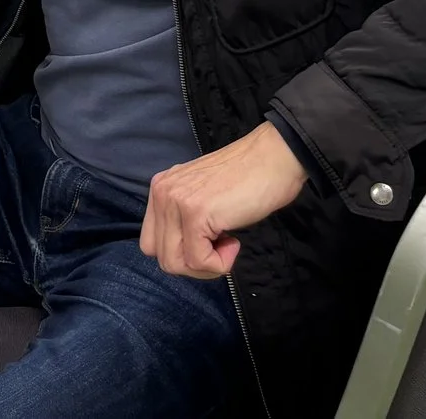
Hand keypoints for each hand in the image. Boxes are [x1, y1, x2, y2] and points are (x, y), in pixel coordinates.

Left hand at [141, 122, 307, 278]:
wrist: (274, 159)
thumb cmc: (248, 180)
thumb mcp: (202, 196)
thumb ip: (183, 218)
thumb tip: (182, 255)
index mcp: (161, 188)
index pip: (151, 243)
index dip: (181, 254)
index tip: (208, 243)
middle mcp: (162, 192)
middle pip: (161, 257)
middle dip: (193, 265)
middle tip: (220, 247)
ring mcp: (176, 202)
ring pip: (174, 264)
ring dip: (206, 266)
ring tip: (227, 243)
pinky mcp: (195, 213)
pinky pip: (198, 261)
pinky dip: (220, 263)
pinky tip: (234, 242)